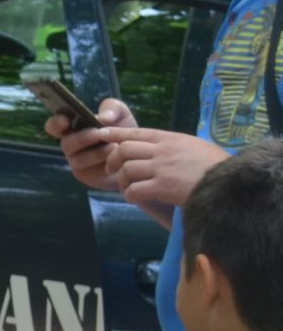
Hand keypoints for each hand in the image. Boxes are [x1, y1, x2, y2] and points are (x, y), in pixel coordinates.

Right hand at [51, 96, 135, 189]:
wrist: (137, 153)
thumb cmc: (123, 130)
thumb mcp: (121, 113)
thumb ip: (112, 108)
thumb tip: (103, 118)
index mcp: (72, 128)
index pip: (54, 126)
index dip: (55, 123)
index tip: (64, 121)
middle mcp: (70, 146)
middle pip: (66, 143)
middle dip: (83, 138)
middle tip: (100, 133)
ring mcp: (77, 162)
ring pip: (79, 160)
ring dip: (97, 153)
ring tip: (115, 147)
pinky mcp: (87, 176)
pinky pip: (91, 173)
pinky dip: (105, 165)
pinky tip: (118, 160)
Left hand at [101, 126, 231, 210]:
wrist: (230, 183)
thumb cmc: (214, 166)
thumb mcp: (194, 146)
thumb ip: (172, 147)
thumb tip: (154, 150)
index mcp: (171, 139)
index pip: (137, 132)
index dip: (116, 134)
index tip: (101, 133)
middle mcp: (163, 150)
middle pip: (123, 150)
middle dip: (113, 160)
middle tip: (113, 171)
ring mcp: (162, 168)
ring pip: (125, 170)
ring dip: (122, 181)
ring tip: (130, 188)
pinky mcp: (163, 186)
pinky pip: (133, 190)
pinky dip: (130, 195)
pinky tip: (136, 198)